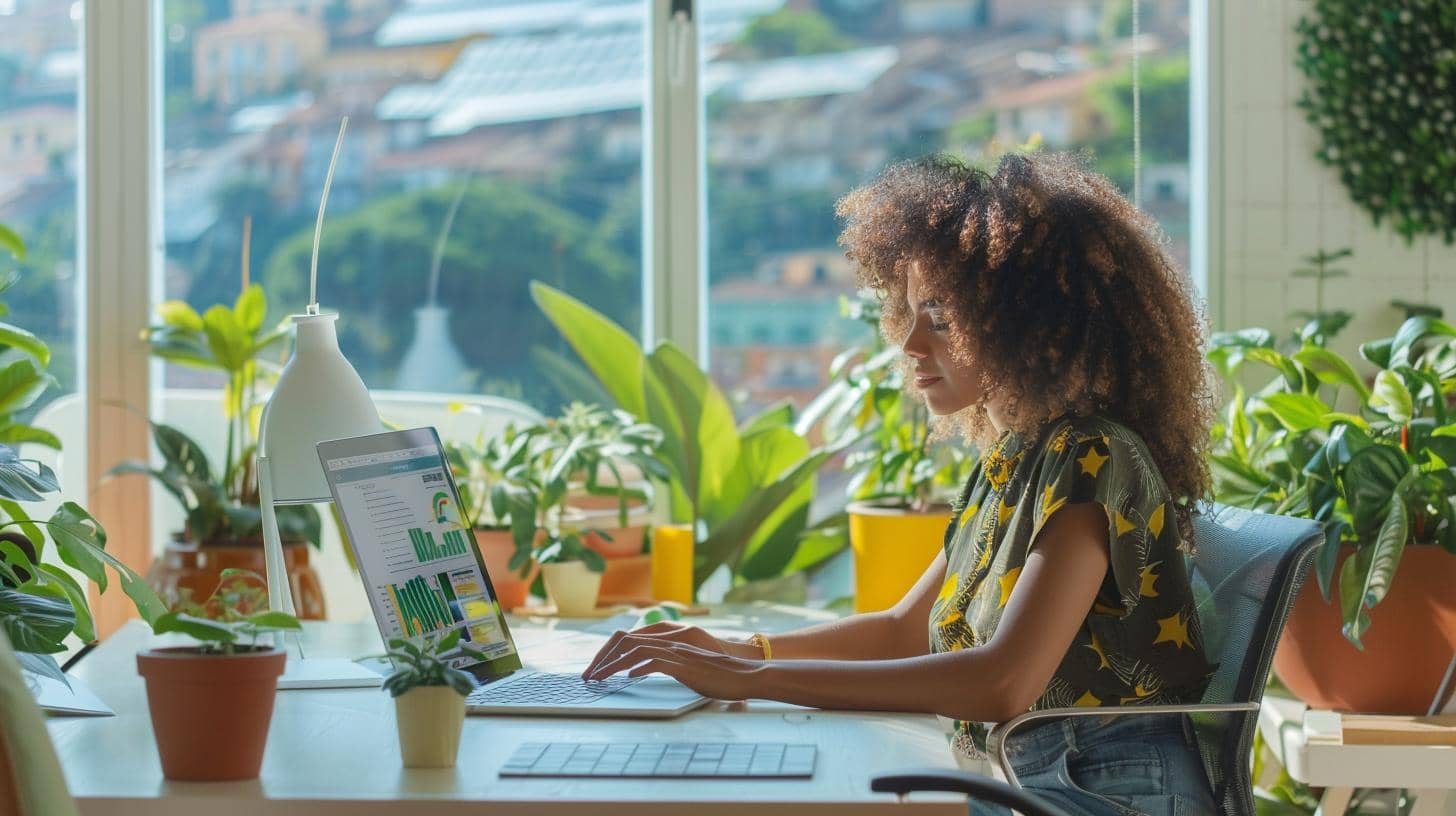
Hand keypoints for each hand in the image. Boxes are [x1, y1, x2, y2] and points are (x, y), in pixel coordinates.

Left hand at [581, 636, 768, 700]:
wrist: (744, 674)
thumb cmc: (716, 675)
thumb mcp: (684, 667)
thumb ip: (664, 663)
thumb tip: (638, 668)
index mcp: (667, 641)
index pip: (628, 639)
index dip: (608, 653)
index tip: (595, 669)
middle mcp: (669, 642)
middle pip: (625, 641)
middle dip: (602, 658)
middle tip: (588, 676)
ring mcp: (676, 652)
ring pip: (635, 650)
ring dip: (612, 665)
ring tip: (599, 679)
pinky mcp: (684, 665)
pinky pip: (656, 661)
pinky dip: (638, 668)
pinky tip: (628, 677)